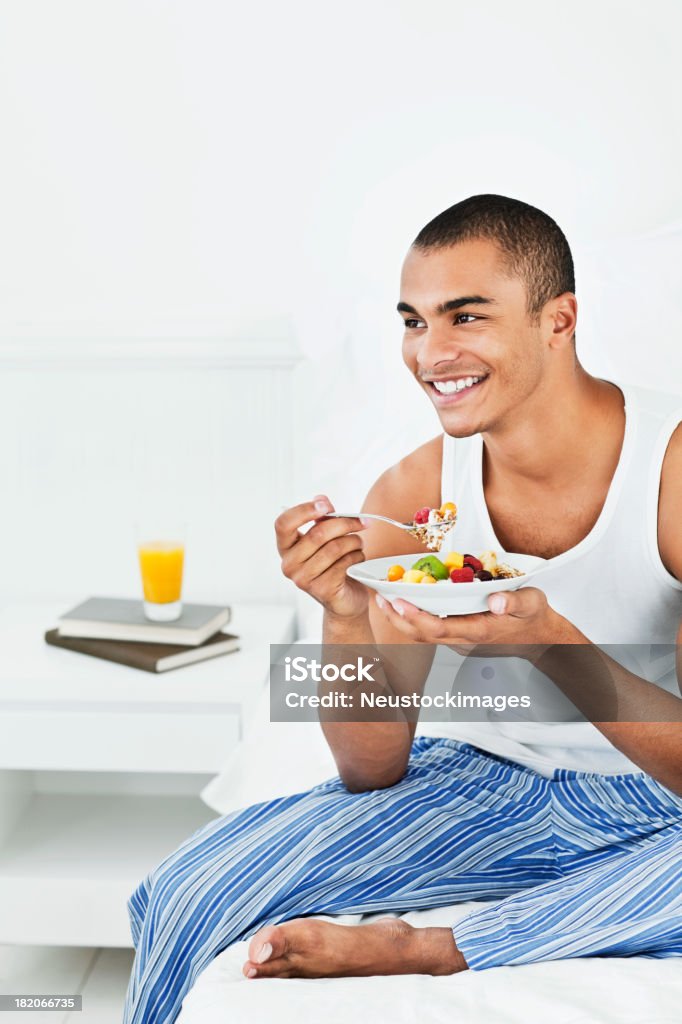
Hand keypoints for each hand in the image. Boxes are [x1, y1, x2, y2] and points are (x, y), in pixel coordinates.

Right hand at [275, 496, 368, 619]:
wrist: (343, 599)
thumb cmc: (333, 564)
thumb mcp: (326, 538)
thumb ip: (322, 517)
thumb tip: (321, 499)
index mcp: (286, 547)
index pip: (283, 523)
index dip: (304, 510)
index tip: (326, 506)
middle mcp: (289, 564)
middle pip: (317, 533)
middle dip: (345, 524)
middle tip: (362, 522)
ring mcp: (303, 579)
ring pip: (335, 548)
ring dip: (354, 541)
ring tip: (359, 542)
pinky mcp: (322, 589)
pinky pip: (344, 563)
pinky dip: (356, 556)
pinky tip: (357, 557)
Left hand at [373, 586, 570, 657]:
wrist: (540, 637)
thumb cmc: (534, 617)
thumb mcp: (531, 603)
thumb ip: (514, 601)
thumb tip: (496, 601)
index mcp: (477, 630)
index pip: (438, 628)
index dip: (415, 616)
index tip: (398, 601)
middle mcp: (463, 637)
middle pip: (422, 634)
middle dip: (398, 618)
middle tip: (381, 596)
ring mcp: (459, 637)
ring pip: (423, 633)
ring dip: (401, 618)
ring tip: (384, 597)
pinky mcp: (459, 633)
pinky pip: (430, 628)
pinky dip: (414, 616)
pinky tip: (405, 600)